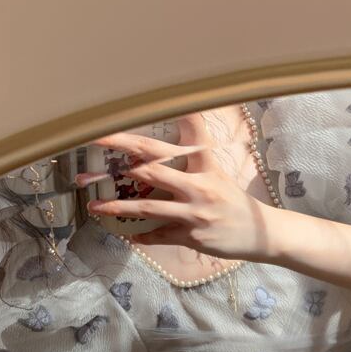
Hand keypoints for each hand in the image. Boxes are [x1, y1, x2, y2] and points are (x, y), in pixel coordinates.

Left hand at [77, 115, 279, 261]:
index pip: (172, 140)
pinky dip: (141, 236)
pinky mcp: (192, 237)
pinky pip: (158, 236)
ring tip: (95, 206)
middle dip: (118, 161)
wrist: (261, 233)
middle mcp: (198, 187)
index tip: (110, 125)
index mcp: (204, 166)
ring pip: (149, 207)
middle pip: (152, 169)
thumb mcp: (216, 170)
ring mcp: (194, 214)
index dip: (140, 131)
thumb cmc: (233, 200)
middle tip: (89, 158)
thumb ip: (195, 148)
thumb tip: (184, 114)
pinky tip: (126, 235)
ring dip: (118, 207)